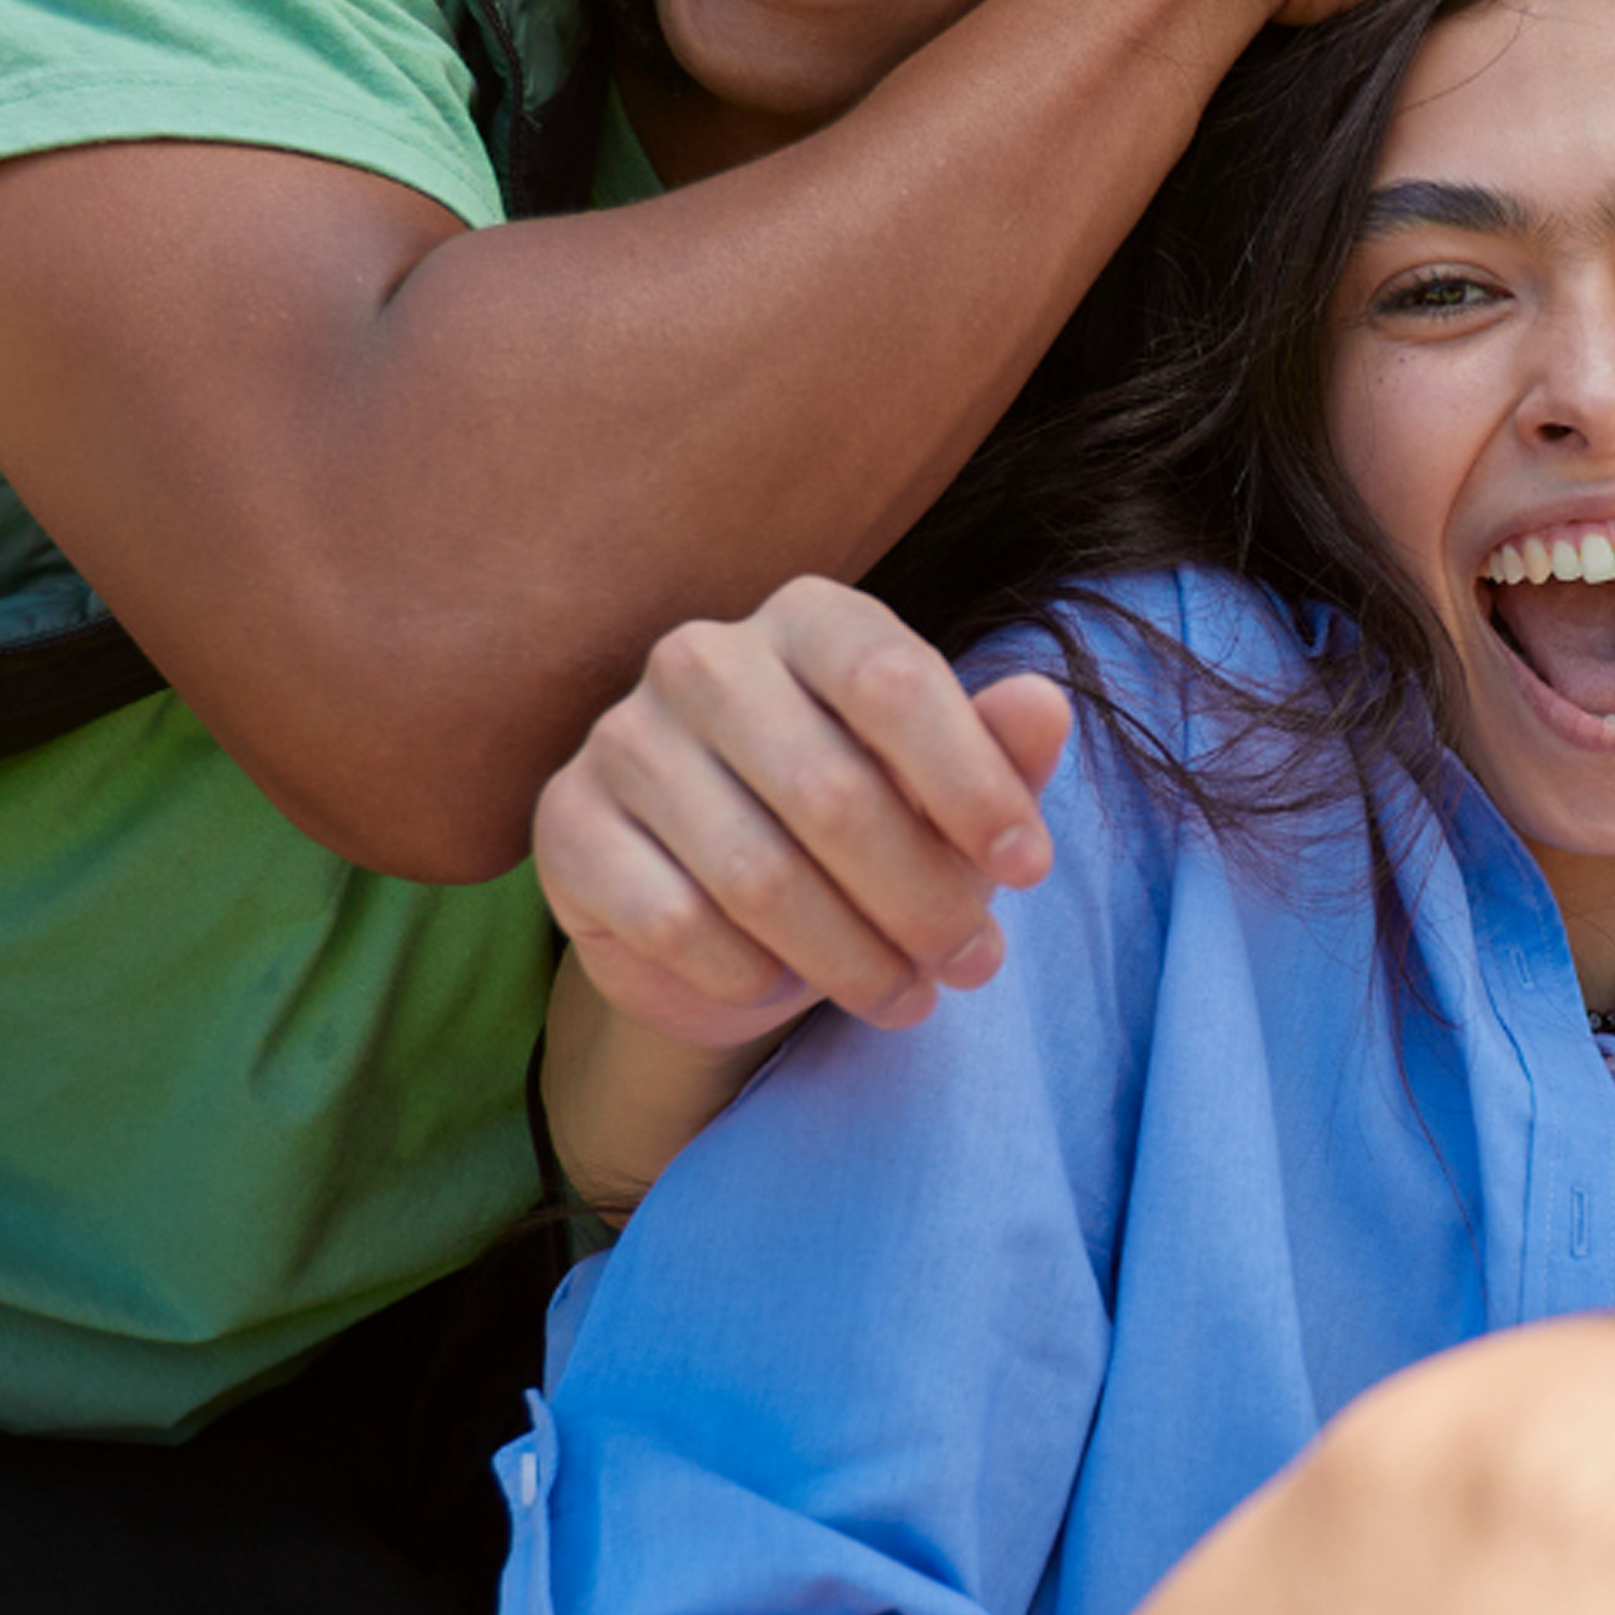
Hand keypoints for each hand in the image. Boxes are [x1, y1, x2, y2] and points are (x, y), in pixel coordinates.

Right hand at [532, 576, 1074, 1045]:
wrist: (722, 924)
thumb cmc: (855, 835)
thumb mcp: (942, 793)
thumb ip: (997, 749)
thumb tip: (1045, 703)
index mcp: (807, 618)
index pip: (892, 680)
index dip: (970, 782)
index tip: (1029, 869)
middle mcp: (703, 657)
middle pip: (832, 791)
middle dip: (922, 898)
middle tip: (975, 965)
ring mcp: (623, 737)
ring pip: (757, 873)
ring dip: (851, 957)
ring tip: (907, 996)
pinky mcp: (568, 824)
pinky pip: (674, 921)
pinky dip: (748, 974)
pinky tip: (780, 986)